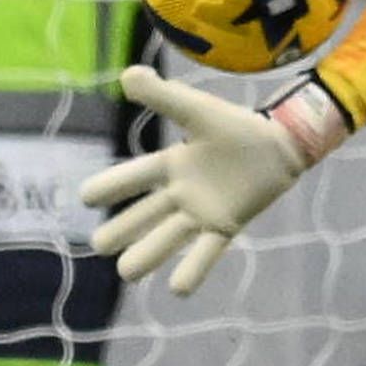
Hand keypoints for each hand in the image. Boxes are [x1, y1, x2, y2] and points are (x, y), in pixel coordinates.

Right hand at [78, 65, 332, 296]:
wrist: (280, 144)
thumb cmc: (235, 126)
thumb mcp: (196, 108)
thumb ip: (163, 96)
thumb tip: (126, 75)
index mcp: (171, 165)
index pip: (135, 177)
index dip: (111, 186)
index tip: (85, 198)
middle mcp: (180, 193)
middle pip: (145, 216)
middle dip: (122, 230)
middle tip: (100, 244)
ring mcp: (201, 213)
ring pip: (169, 238)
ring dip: (148, 254)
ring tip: (126, 272)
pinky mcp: (225, 226)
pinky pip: (207, 251)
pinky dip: (194, 270)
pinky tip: (178, 290)